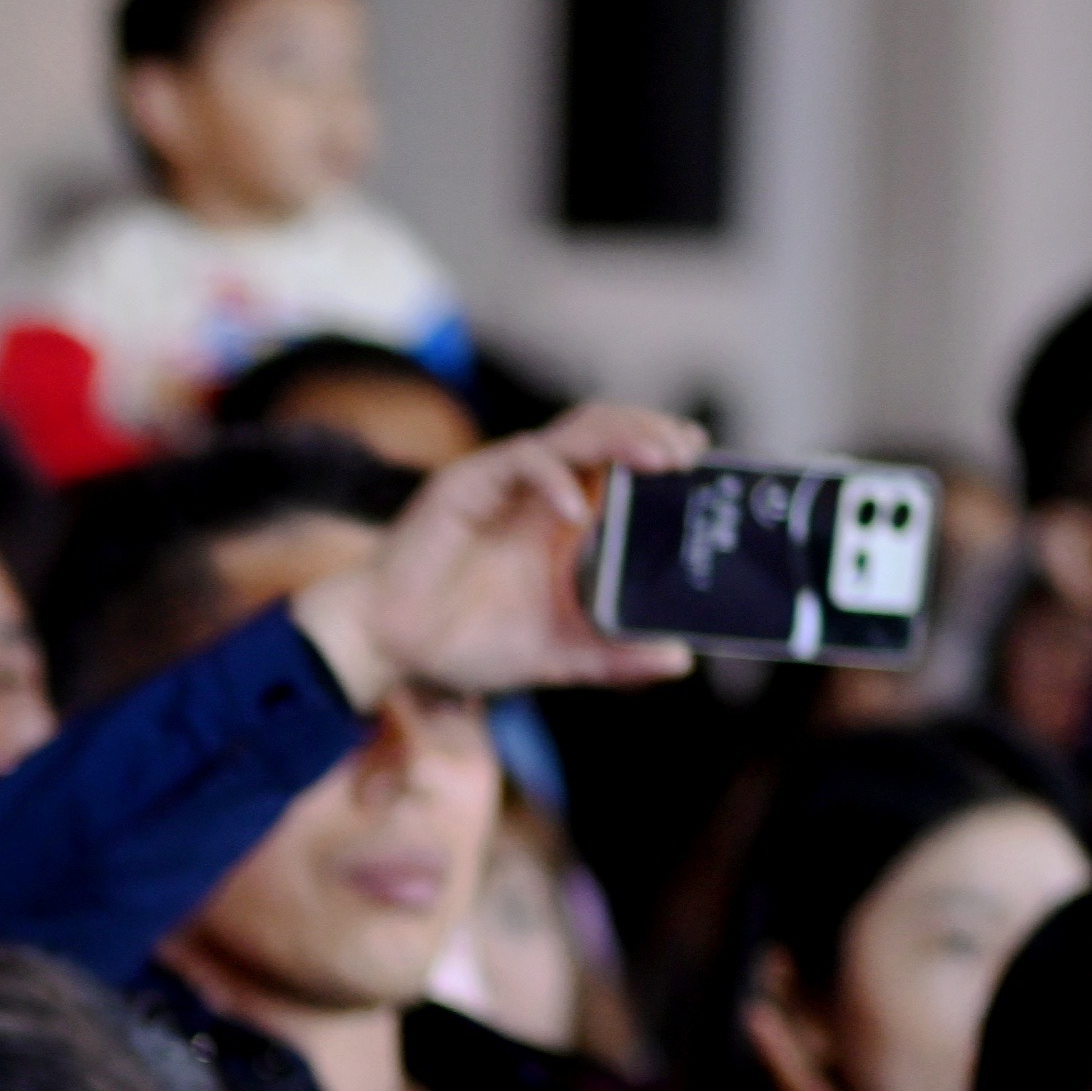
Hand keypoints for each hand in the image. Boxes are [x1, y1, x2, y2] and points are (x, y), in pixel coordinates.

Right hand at [295, 404, 710, 702]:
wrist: (389, 649)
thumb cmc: (462, 643)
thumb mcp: (555, 655)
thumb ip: (612, 657)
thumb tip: (680, 660)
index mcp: (562, 518)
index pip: (622, 461)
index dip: (662, 450)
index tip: (702, 464)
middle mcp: (538, 490)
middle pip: (605, 430)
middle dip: (652, 431)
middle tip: (690, 454)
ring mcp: (502, 483)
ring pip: (573, 432)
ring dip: (621, 436)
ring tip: (659, 458)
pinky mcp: (466, 486)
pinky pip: (520, 463)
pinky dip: (553, 481)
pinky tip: (574, 512)